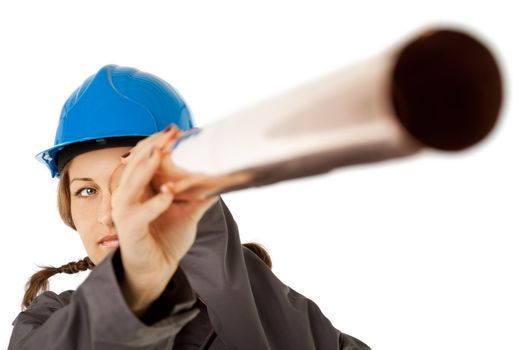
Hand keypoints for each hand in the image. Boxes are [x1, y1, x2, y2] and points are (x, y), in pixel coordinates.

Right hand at [110, 124, 218, 313]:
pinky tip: (169, 192)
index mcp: (139, 188)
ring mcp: (125, 212)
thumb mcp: (188, 211)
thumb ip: (201, 194)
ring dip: (147, 167)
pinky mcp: (129, 229)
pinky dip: (155, 202)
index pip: (143, 157)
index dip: (157, 142)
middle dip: (153, 145)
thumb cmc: (167, 238)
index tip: (176, 130)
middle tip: (172, 132)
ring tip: (164, 152)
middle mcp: (128, 196)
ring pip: (131, 183)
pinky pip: (139, 213)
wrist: (158, 269)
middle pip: (135, 163)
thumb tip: (225, 177)